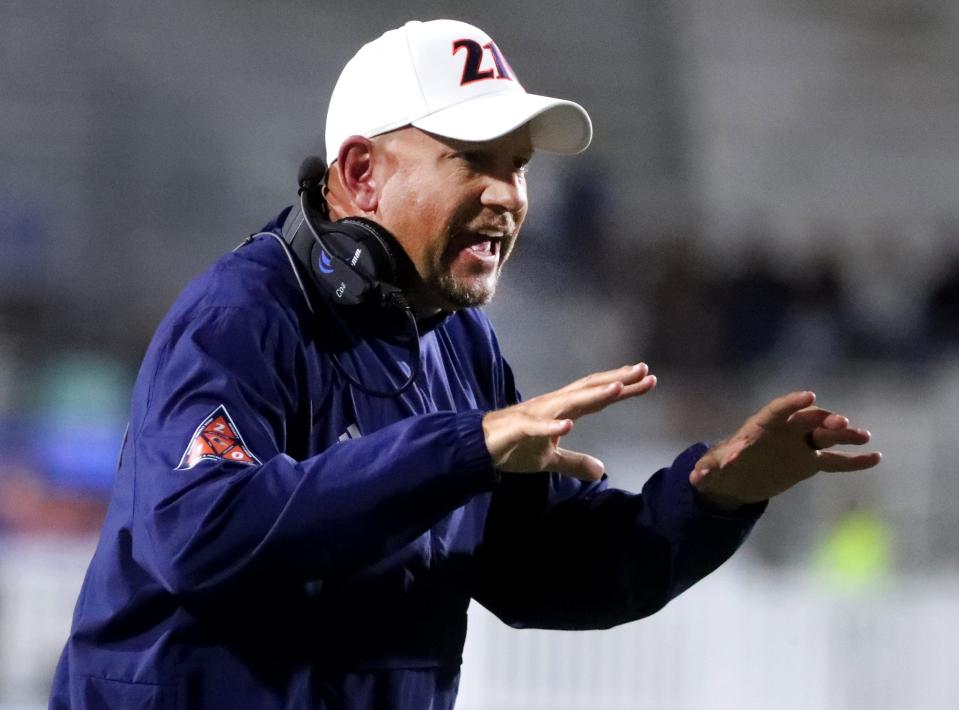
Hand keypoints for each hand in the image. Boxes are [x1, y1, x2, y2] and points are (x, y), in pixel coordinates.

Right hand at [483, 363, 656, 480]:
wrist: (478, 446)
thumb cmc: (514, 446)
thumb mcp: (550, 459)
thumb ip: (575, 462)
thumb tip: (600, 471)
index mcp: (562, 410)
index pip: (597, 396)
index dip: (623, 388)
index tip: (648, 379)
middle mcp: (553, 405)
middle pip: (589, 390)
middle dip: (617, 381)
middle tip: (644, 371)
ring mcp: (536, 415)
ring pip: (569, 402)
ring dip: (593, 395)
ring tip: (617, 389)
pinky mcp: (519, 428)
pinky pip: (537, 427)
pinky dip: (552, 425)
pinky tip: (567, 425)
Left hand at [690, 391, 881, 510]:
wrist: (738, 479)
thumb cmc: (723, 466)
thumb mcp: (712, 469)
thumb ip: (708, 470)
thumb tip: (696, 478)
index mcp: (762, 425)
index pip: (779, 409)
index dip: (793, 403)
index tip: (809, 396)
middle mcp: (785, 431)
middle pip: (807, 419)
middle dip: (824, 418)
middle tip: (841, 421)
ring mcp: (800, 445)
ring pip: (826, 436)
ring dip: (844, 434)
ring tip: (863, 436)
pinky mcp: (810, 463)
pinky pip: (836, 461)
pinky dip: (854, 460)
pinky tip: (875, 458)